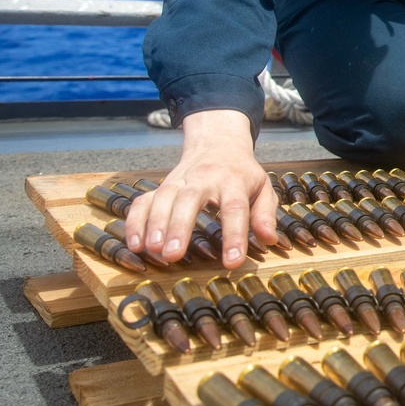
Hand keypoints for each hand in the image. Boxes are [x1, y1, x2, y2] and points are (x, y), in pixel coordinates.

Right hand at [124, 109, 277, 268]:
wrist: (218, 143)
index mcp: (234, 180)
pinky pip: (144, 201)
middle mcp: (204, 178)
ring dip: (155, 225)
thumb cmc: (242, 173)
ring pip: (164, 198)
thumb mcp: (262, 188)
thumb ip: (265, 214)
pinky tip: (135, 245)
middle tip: (173, 255)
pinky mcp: (161, 185)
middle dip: (180, 227)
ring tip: (154, 251)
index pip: (235, 207)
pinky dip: (136, 221)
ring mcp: (179, 180)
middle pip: (190, 199)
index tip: (233, 262)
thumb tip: (270, 240)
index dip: (235, 234)